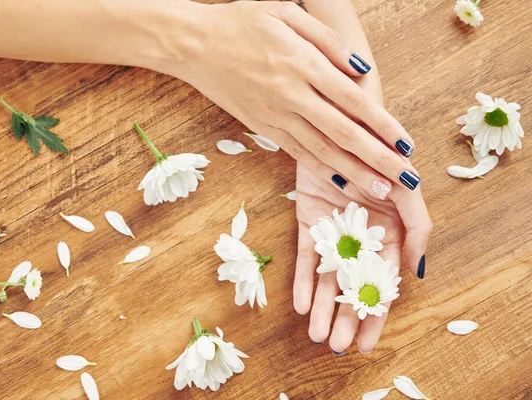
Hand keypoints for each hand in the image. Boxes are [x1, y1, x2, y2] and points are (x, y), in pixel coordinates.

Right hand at [178, 1, 419, 197]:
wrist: (194, 45)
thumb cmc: (241, 23)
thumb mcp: (286, 12)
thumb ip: (328, 40)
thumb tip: (361, 68)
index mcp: (302, 63)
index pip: (353, 100)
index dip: (383, 125)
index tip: (406, 145)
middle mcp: (291, 95)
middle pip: (342, 133)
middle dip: (377, 159)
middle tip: (404, 180)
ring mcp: (275, 115)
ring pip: (321, 150)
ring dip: (353, 172)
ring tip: (379, 191)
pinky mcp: (262, 127)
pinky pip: (296, 152)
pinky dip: (319, 169)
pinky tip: (339, 183)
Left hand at [292, 53, 431, 354]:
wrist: (342, 122)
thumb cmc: (381, 153)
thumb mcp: (406, 188)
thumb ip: (419, 226)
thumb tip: (419, 270)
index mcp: (388, 235)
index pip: (382, 283)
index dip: (374, 314)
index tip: (365, 343)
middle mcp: (361, 236)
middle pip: (352, 286)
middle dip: (345, 317)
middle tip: (336, 345)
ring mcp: (334, 229)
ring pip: (327, 276)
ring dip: (322, 306)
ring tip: (316, 335)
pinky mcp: (309, 218)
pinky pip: (305, 254)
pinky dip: (302, 279)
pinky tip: (299, 304)